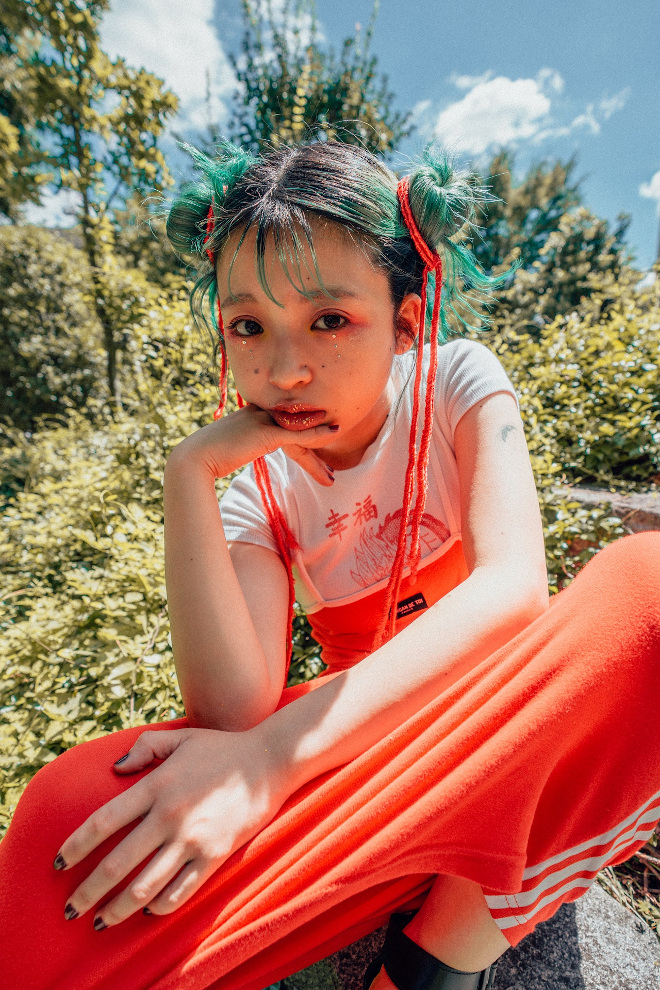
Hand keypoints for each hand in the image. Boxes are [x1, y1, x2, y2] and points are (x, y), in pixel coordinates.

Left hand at [54, 726, 286, 927]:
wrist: (269, 762)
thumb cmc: (222, 749)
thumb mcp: (181, 736)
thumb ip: (145, 747)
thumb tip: (114, 769)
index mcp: (156, 785)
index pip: (103, 822)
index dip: (76, 847)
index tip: (59, 865)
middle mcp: (170, 815)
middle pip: (117, 863)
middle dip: (88, 892)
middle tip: (70, 909)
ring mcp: (193, 838)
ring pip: (145, 886)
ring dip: (118, 910)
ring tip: (101, 922)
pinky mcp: (215, 855)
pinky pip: (180, 891)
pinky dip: (159, 907)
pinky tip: (148, 911)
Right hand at [169, 403, 337, 485]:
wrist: (194, 459)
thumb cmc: (206, 456)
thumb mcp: (231, 445)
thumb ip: (245, 441)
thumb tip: (247, 448)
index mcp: (252, 410)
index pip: (285, 421)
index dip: (303, 435)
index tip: (314, 454)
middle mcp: (260, 409)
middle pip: (296, 424)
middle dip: (315, 446)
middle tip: (328, 471)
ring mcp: (264, 419)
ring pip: (301, 431)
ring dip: (320, 450)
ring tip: (332, 475)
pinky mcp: (267, 433)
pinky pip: (298, 436)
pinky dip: (317, 437)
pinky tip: (332, 436)